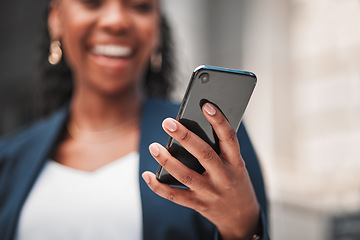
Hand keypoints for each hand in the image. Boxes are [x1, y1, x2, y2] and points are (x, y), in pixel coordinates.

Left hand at [142, 103, 259, 239]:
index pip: (229, 138)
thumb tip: (192, 126)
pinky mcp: (198, 204)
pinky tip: (147, 174)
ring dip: (167, 161)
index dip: (219, 121)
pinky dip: (159, 186)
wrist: (242, 216)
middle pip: (204, 154)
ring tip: (153, 146)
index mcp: (235, 162)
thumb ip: (219, 149)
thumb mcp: (235, 164)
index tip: (206, 105)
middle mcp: (223, 176)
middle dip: (185, 137)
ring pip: (186, 175)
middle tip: (168, 123)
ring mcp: (210, 192)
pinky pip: (175, 196)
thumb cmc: (235, 181)